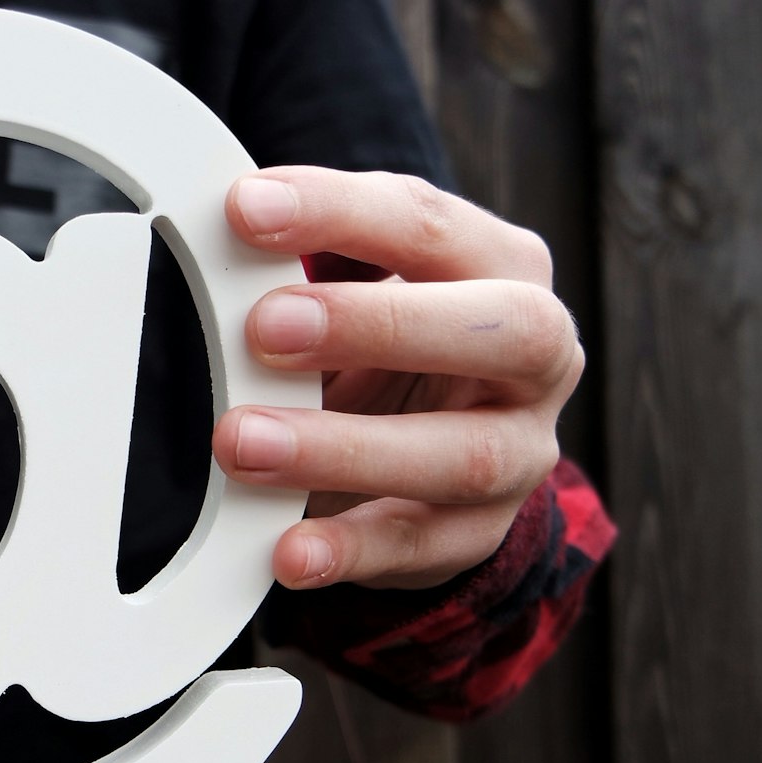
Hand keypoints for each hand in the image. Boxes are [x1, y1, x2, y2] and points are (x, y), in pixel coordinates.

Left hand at [216, 166, 581, 590]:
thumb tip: (225, 220)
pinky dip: (348, 551)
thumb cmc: (391, 345)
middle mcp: (536, 357)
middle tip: (264, 328)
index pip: (430, 224)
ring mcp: (519, 453)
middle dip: (377, 324)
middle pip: (503, 329)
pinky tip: (286, 551)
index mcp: (503, 267)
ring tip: (241, 442)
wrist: (436, 447)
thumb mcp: (361, 285)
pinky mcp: (477, 533)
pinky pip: (419, 546)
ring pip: (460, 454)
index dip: (338, 211)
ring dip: (342, 448)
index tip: (243, 211)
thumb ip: (307, 254)